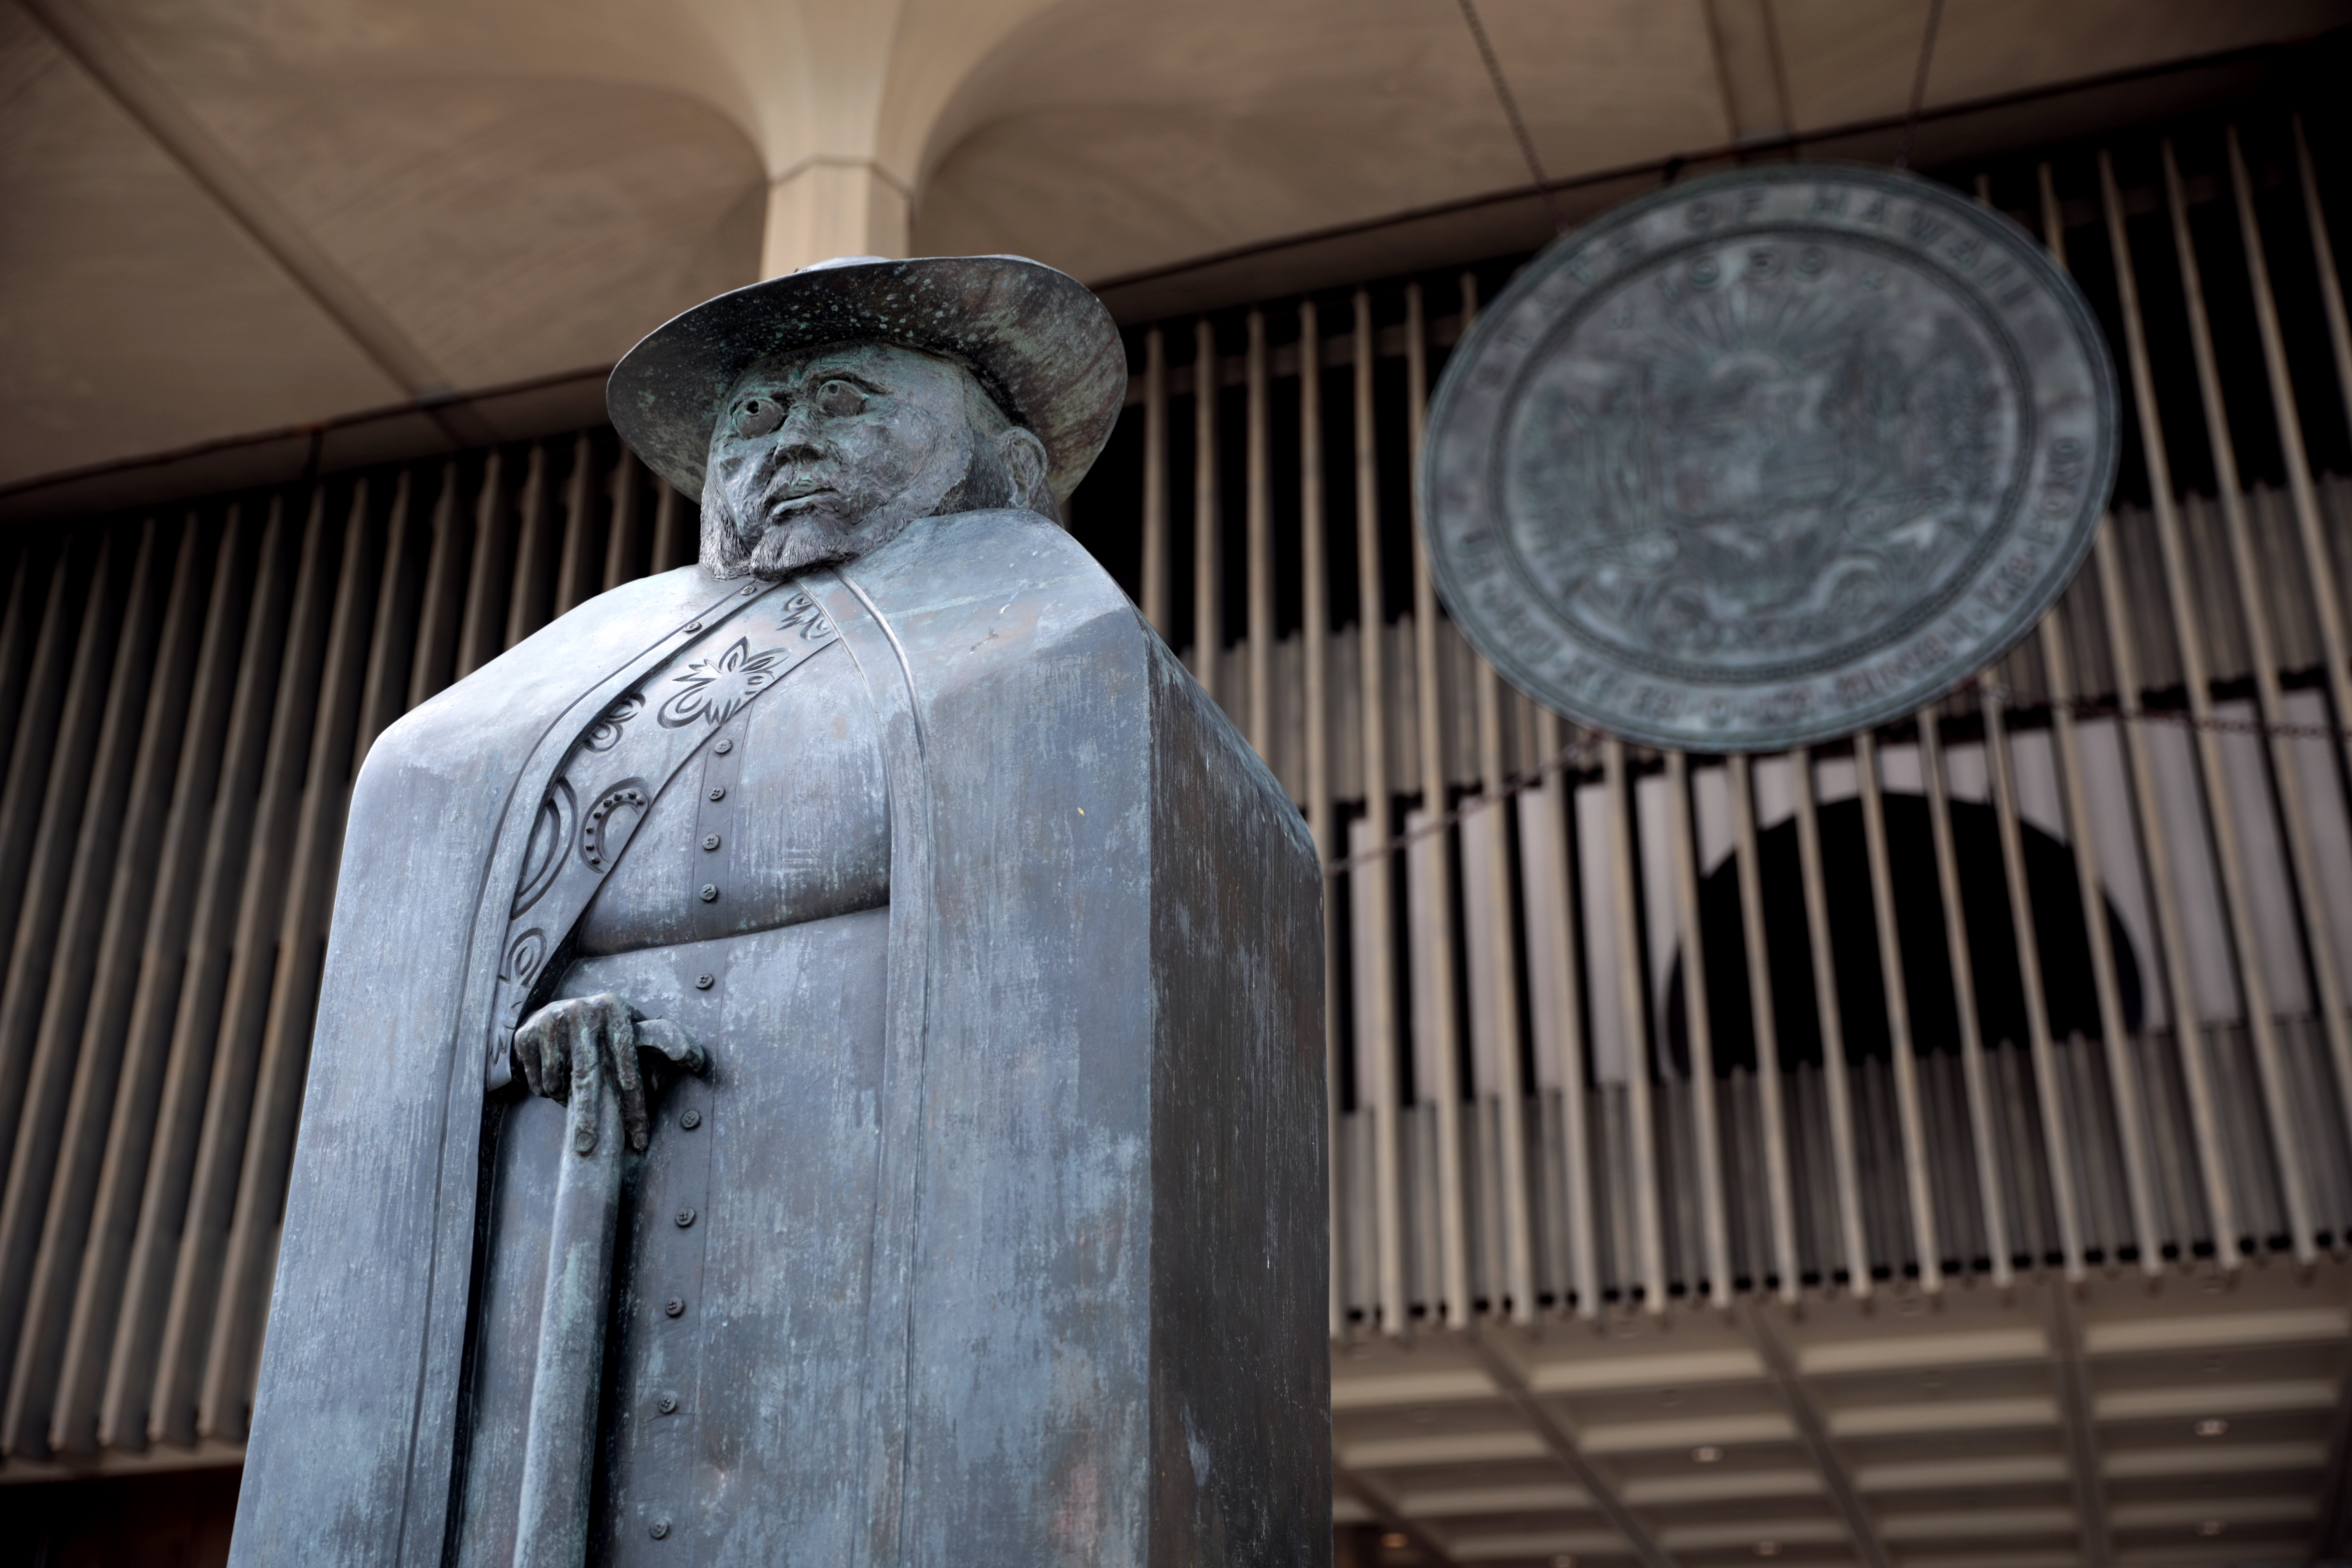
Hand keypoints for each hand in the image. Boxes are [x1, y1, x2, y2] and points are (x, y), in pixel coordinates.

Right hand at [514, 993, 706, 1152]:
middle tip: (589, 1149)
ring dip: (568, 1099)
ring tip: (575, 1090)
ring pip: (560, 1082)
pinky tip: (556, 1076)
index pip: (628, 1065)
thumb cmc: (607, 1029)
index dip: (634, 1106)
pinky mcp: (525, 1034)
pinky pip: (538, 1080)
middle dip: (590, 1117)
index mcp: (614, 1009)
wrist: (557, 1009)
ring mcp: (550, 1020)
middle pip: (587, 1078)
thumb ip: (665, 1042)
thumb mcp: (633, 1029)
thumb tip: (697, 1062)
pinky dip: (548, 1090)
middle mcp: (581, 1011)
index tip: (639, 1139)